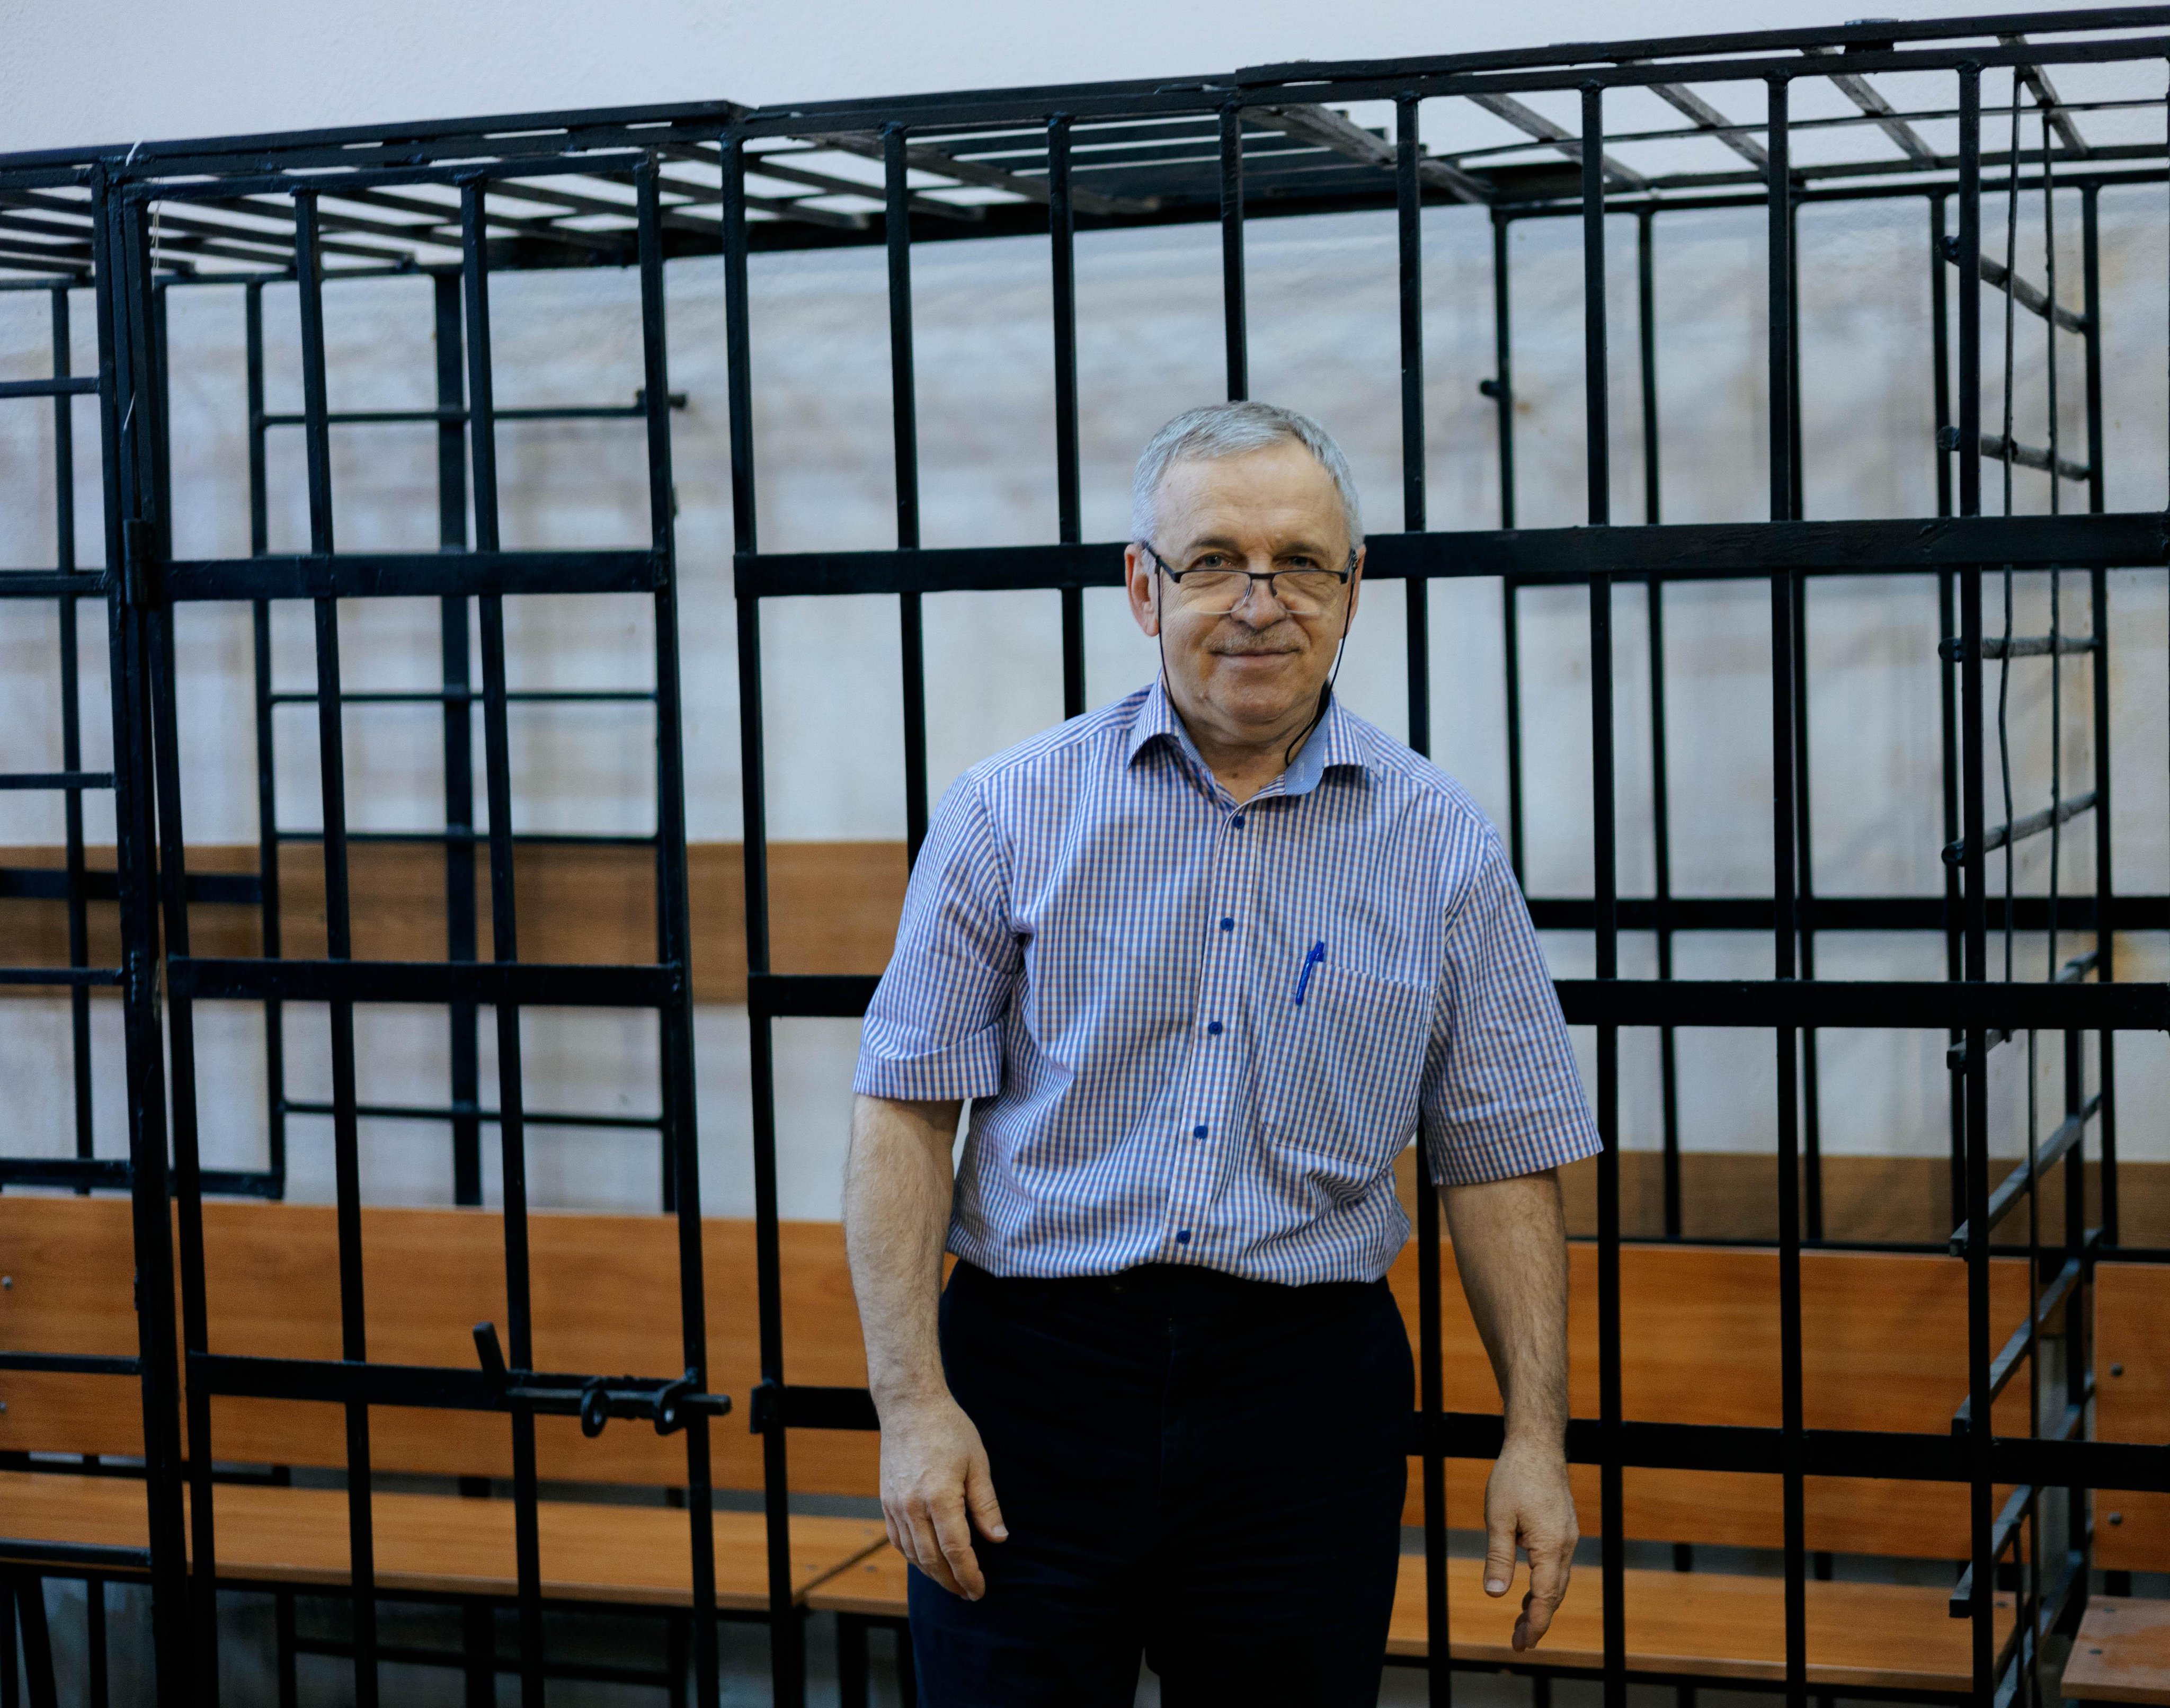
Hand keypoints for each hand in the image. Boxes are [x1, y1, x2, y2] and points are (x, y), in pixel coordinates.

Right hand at [877, 1391, 1007, 1599]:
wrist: (910, 1406)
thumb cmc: (949, 1430)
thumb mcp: (977, 1463)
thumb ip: (986, 1504)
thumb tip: (998, 1539)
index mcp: (940, 1497)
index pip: (956, 1550)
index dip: (969, 1575)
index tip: (979, 1590)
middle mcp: (913, 1506)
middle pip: (933, 1559)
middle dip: (952, 1581)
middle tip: (968, 1593)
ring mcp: (896, 1505)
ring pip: (913, 1554)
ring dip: (932, 1573)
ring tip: (951, 1581)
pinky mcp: (886, 1501)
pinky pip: (897, 1540)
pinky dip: (913, 1556)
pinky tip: (927, 1560)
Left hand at [1482, 1435, 1577, 1649]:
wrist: (1537, 1444)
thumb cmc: (1514, 1476)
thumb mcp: (1498, 1517)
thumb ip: (1498, 1557)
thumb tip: (1495, 1595)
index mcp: (1551, 1546)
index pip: (1545, 1596)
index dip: (1534, 1623)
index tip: (1522, 1644)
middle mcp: (1566, 1545)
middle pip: (1554, 1594)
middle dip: (1537, 1620)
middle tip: (1519, 1643)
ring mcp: (1568, 1536)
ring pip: (1557, 1581)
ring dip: (1541, 1603)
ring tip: (1521, 1623)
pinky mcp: (1563, 1529)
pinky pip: (1557, 1566)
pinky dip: (1544, 1583)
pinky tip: (1529, 1590)